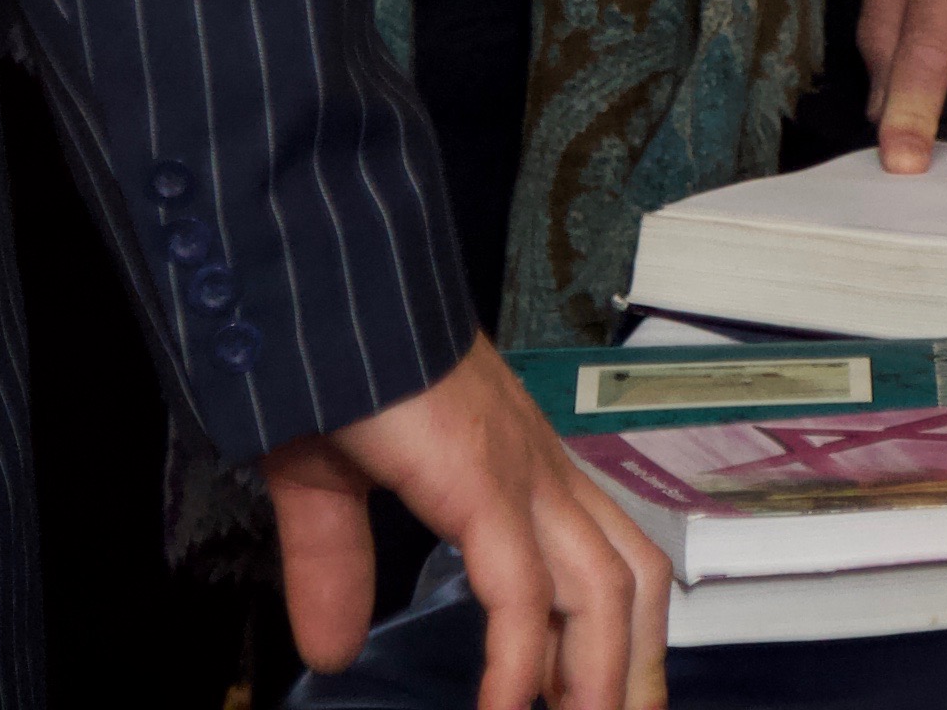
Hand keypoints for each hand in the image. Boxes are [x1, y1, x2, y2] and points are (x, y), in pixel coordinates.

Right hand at [260, 335, 668, 708]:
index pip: (600, 556)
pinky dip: (517, 665)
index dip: (610, 636)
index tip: (595, 701)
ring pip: (604, 590)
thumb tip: (331, 650)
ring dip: (598, 679)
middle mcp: (536, 466)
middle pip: (632, 577)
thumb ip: (337, 564)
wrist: (313, 279)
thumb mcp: (327, 481)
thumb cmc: (325, 355)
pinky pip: (520, 590)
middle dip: (633, 668)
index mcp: (512, 464)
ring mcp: (517, 470)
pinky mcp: (479, 478)